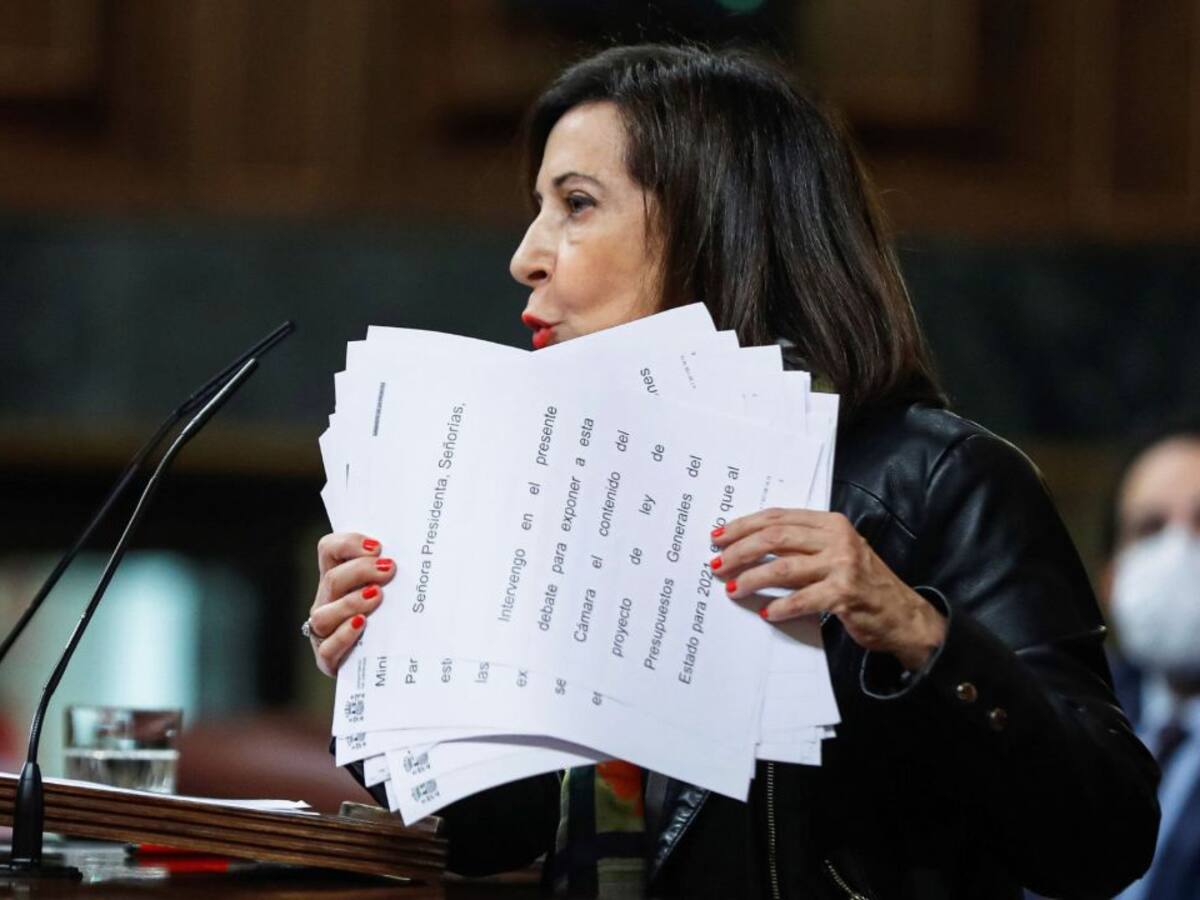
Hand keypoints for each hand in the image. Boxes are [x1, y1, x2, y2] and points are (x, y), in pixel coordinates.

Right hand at [309, 532, 395, 676]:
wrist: (393, 663)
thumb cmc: (398, 618)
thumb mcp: (397, 591)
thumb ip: (401, 572)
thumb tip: (431, 553)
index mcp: (340, 578)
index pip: (329, 550)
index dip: (348, 543)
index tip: (378, 547)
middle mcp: (327, 602)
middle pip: (332, 579)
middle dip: (360, 571)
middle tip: (389, 569)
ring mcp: (325, 632)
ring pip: (323, 614)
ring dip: (350, 602)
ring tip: (377, 597)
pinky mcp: (328, 659)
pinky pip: (328, 648)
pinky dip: (343, 635)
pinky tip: (361, 625)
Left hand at [710, 509, 944, 670]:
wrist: (904, 615)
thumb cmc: (864, 584)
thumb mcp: (836, 554)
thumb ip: (802, 546)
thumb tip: (750, 549)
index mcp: (831, 523)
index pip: (778, 517)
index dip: (744, 525)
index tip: (719, 536)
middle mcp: (838, 539)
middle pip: (775, 538)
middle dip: (740, 551)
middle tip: (717, 563)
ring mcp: (843, 565)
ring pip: (783, 568)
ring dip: (752, 579)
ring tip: (733, 589)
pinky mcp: (845, 594)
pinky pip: (802, 599)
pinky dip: (780, 606)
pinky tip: (766, 612)